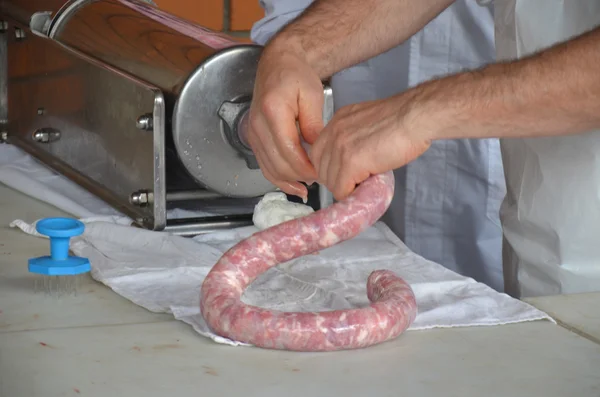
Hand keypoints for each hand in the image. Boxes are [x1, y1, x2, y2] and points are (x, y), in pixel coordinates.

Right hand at [246, 45, 324, 200]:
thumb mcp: (312, 95)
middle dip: (300, 176)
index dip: (306, 167)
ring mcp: (253, 133)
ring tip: (309, 186)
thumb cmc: (295, 75)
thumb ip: (314, 125)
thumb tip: (317, 152)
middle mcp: (257, 124)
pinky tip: (294, 186)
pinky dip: (279, 179)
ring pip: (269, 169)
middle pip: (278, 164)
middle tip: (320, 179)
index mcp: (273, 111)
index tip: (322, 172)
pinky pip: (264, 165)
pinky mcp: (253, 139)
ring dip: (289, 181)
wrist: (278, 65)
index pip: (289, 150)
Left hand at [309, 95, 431, 199]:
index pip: (319, 152)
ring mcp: (340, 146)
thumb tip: (355, 159)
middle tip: (356, 182)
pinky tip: (366, 187)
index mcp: (338, 121)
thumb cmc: (404, 120)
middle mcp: (334, 131)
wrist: (417, 117)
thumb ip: (356, 138)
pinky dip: (352, 194)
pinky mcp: (350, 161)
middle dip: (336, 180)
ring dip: (346, 188)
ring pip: (330, 182)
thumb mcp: (370, 123)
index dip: (331, 168)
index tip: (343, 175)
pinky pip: (341, 189)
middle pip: (321, 168)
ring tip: (366, 183)